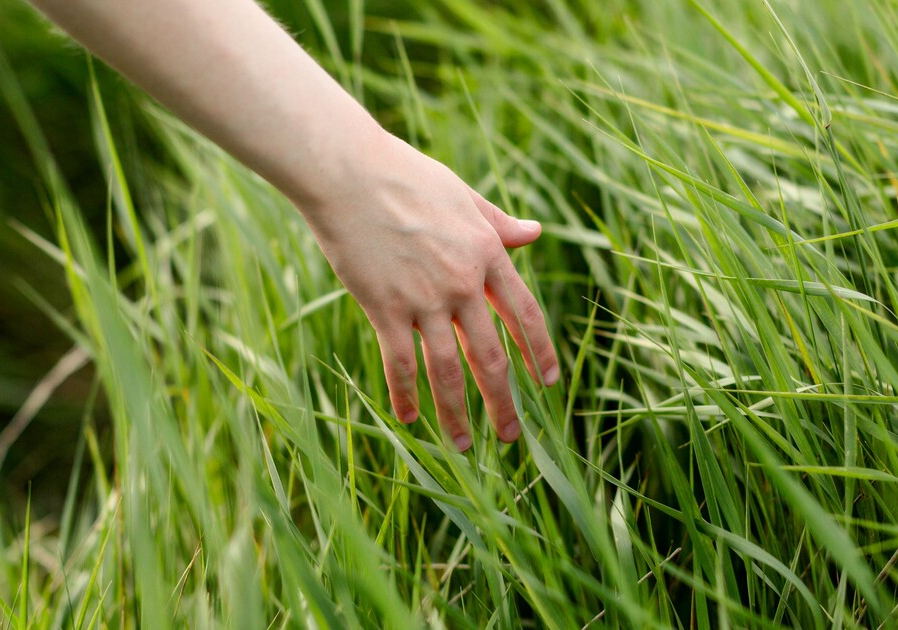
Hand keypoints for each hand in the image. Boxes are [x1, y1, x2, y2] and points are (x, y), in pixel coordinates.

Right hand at [299, 130, 559, 450]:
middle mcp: (463, 283)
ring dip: (456, 413)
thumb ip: (499, 224)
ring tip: (461, 445)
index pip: (525, 315)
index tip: (549, 383)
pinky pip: (400, 363)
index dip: (540, 353)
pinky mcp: (385, 307)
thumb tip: (534, 234)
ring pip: (447, 371)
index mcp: (488, 253)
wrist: (348, 172)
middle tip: (511, 436)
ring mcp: (424, 299)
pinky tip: (408, 418)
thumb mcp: (463, 197)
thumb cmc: (405, 176)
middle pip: (491, 357)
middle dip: (503, 402)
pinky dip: (405, 395)